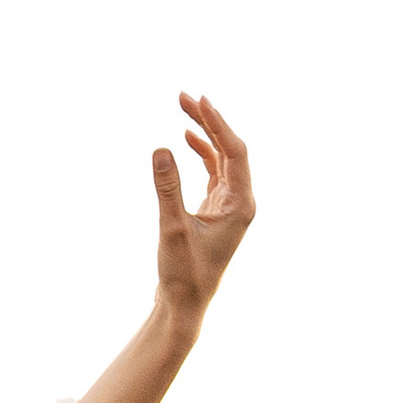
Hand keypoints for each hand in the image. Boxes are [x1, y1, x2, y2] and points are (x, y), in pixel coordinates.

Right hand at [151, 90, 254, 326]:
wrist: (185, 306)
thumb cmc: (183, 275)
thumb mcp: (172, 229)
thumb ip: (167, 188)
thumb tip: (160, 148)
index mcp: (241, 205)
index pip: (234, 152)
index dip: (216, 123)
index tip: (198, 101)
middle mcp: (240, 202)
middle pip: (229, 149)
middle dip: (208, 121)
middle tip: (184, 96)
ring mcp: (229, 206)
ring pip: (220, 159)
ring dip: (204, 134)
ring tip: (184, 108)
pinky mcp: (215, 211)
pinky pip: (212, 172)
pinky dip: (201, 153)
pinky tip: (186, 138)